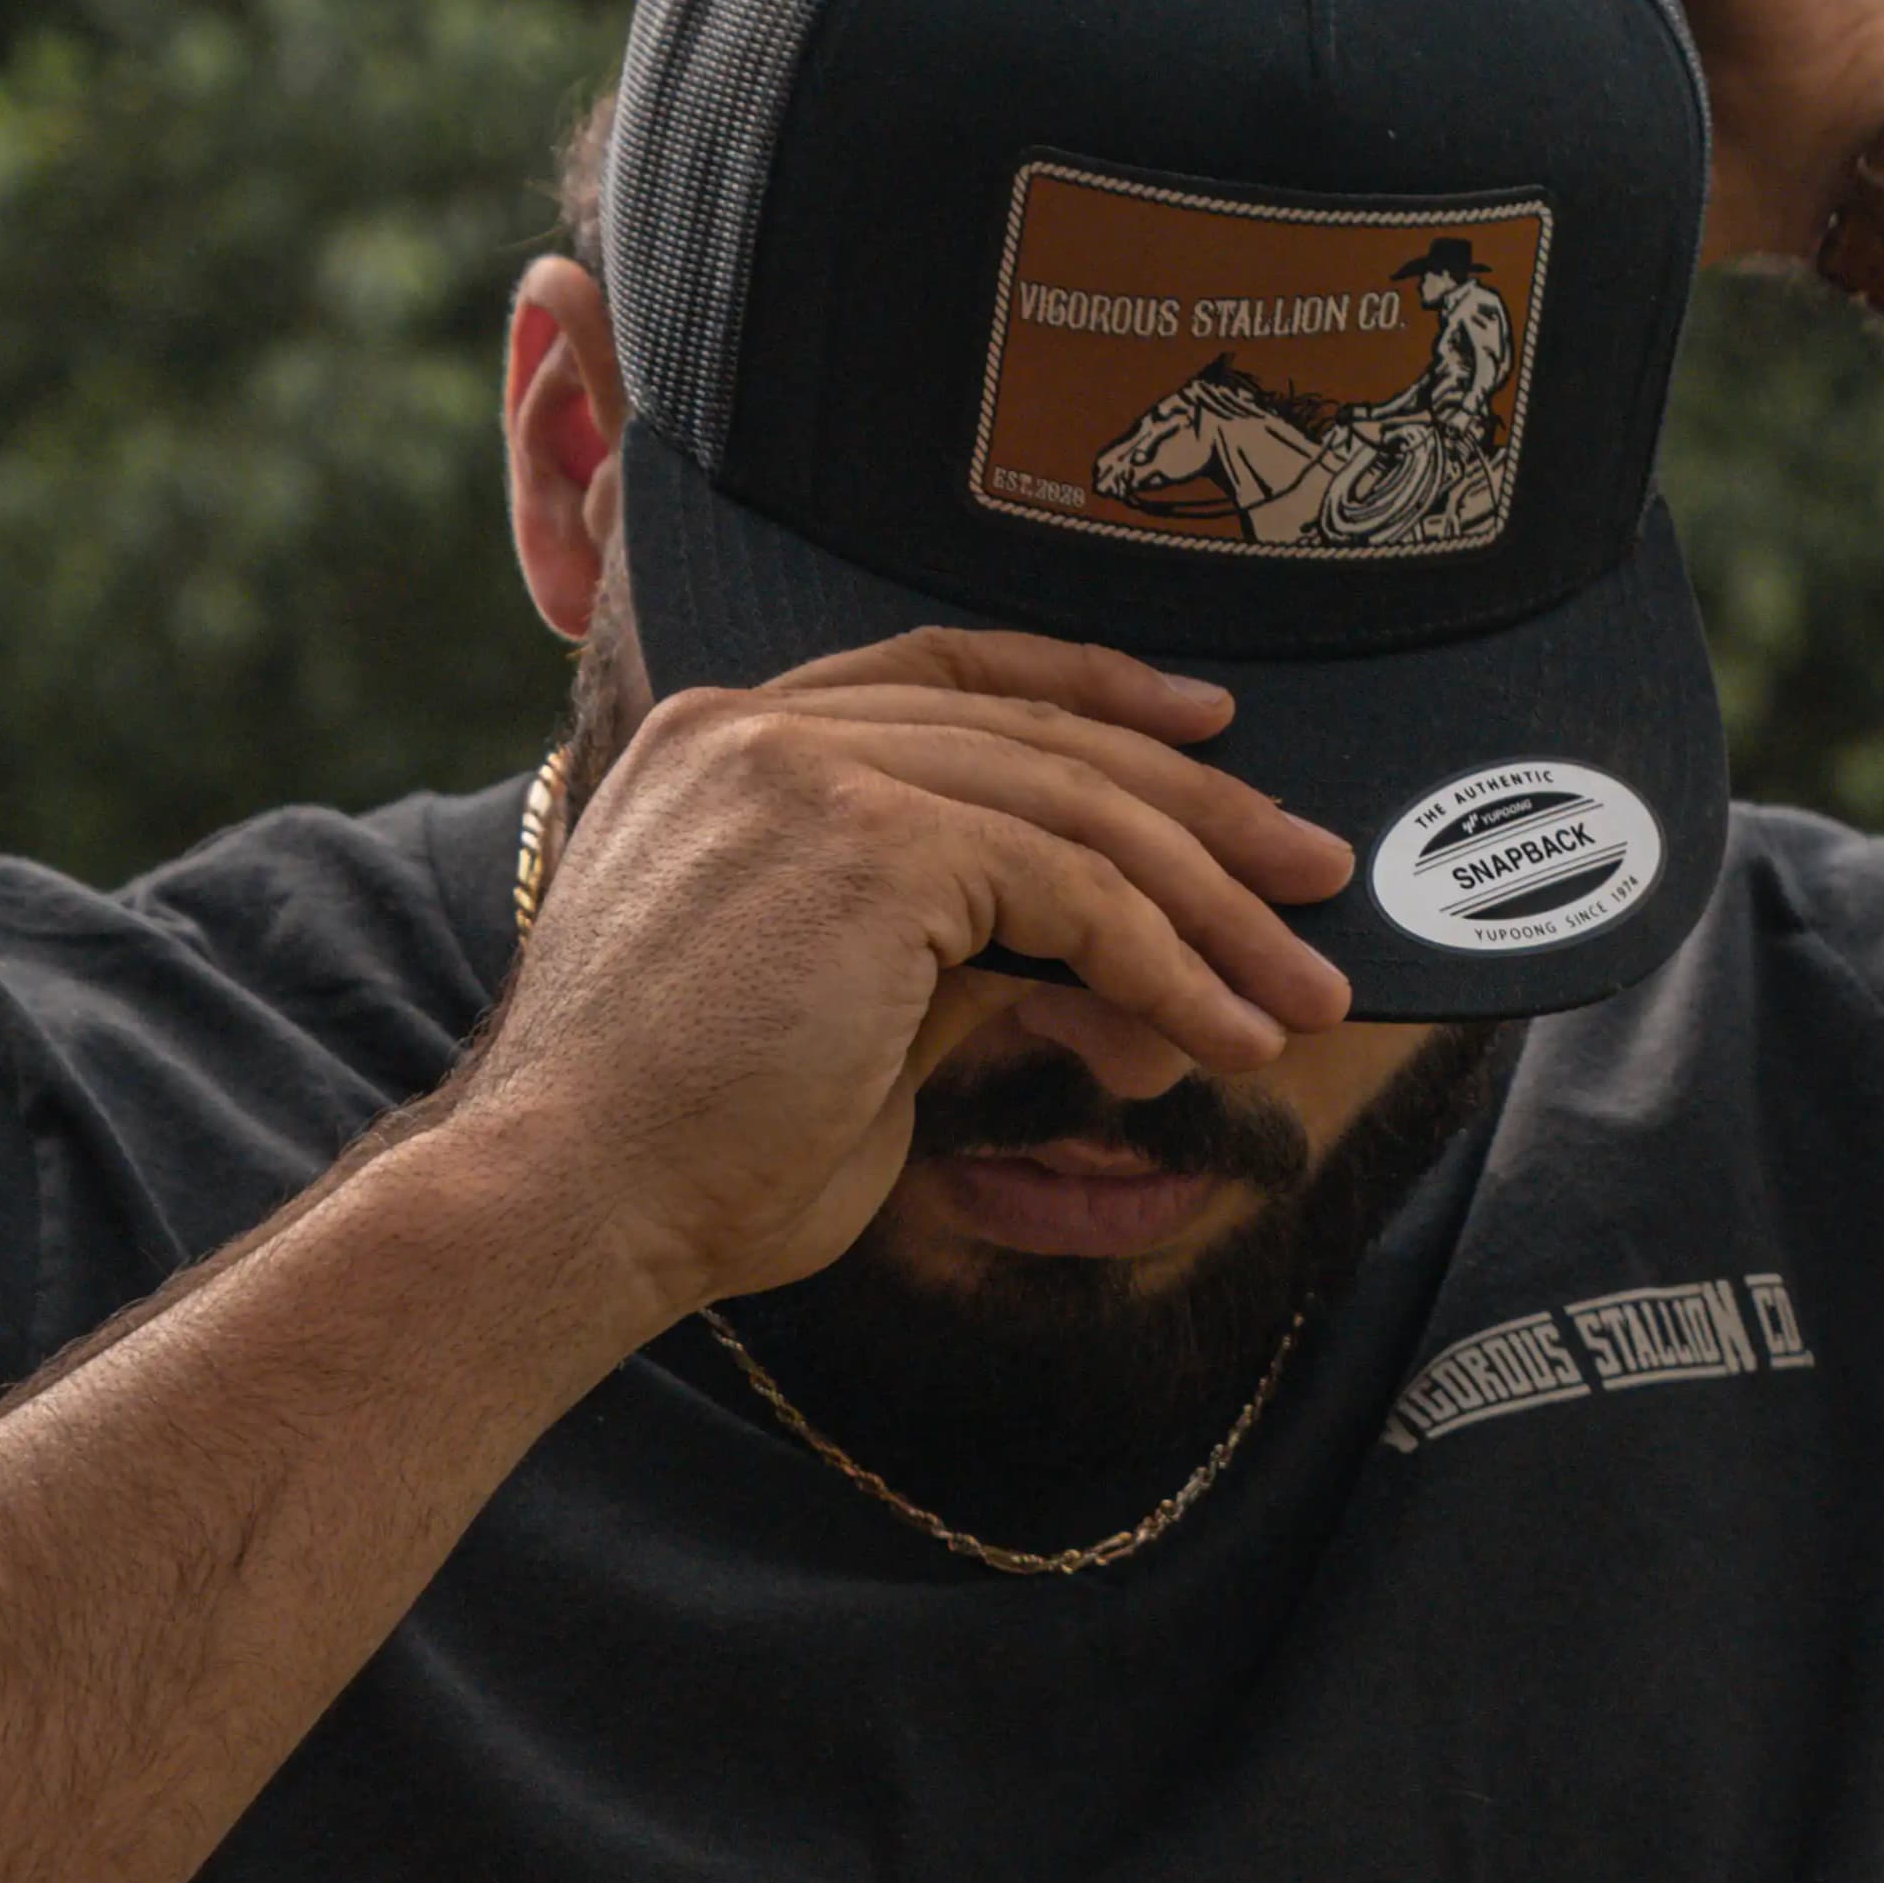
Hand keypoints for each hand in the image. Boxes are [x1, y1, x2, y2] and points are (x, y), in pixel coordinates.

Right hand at [448, 632, 1355, 1328]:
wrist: (571, 1205)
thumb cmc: (684, 1157)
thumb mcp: (835, 1012)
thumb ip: (941, 946)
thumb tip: (1085, 954)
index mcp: (731, 743)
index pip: (948, 677)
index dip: (1090, 693)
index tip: (1205, 727)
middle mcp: (765, 728)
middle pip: (1037, 731)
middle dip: (1197, 809)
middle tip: (1311, 870)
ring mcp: (811, 770)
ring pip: (1075, 810)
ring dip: (1211, 909)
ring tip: (1303, 987)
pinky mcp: (871, 843)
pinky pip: (1075, 894)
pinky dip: (1169, 967)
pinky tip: (1225, 1033)